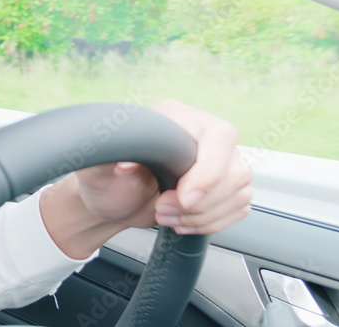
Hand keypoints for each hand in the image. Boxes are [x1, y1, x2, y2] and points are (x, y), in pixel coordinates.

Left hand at [75, 99, 252, 234]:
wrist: (112, 203)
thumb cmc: (106, 182)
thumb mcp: (98, 171)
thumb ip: (107, 161)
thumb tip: (123, 162)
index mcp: (175, 117)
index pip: (218, 136)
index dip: (207, 173)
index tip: (183, 199)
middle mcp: (202, 132)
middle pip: (235, 170)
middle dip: (201, 203)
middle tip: (164, 209)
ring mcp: (218, 158)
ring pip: (240, 190)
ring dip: (204, 215)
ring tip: (168, 216)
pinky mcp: (224, 184)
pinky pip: (239, 206)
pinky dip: (212, 222)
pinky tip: (185, 222)